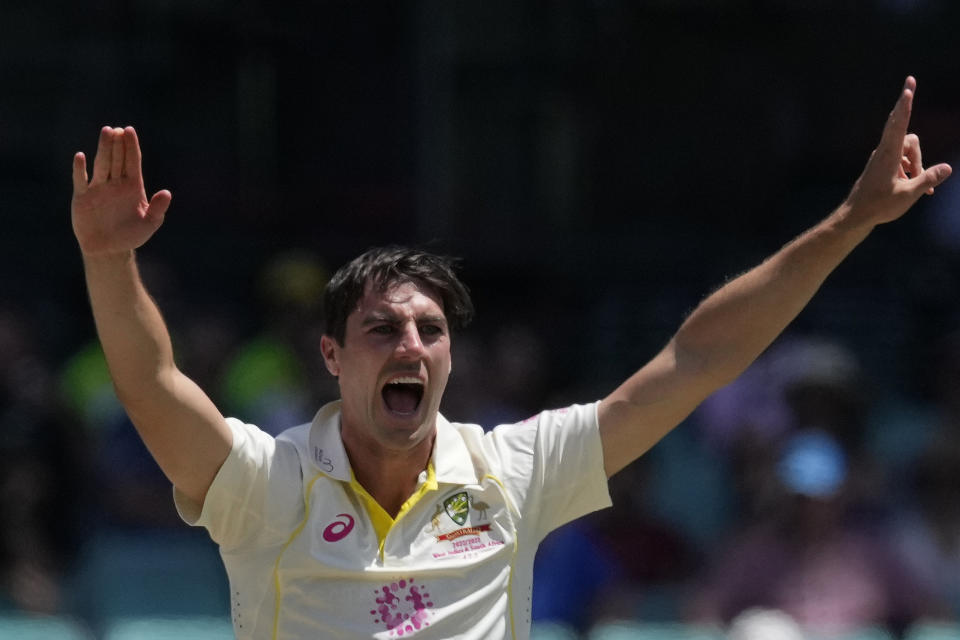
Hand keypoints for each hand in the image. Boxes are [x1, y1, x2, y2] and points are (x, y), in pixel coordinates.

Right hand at [72, 126, 170, 255]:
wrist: (109, 249)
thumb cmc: (131, 235)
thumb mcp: (149, 224)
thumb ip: (158, 208)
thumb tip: (167, 193)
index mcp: (132, 186)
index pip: (132, 161)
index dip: (131, 146)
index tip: (130, 130)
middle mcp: (115, 183)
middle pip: (117, 159)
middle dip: (118, 144)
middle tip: (117, 129)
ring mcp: (98, 188)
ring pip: (102, 164)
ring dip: (103, 149)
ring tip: (105, 132)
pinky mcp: (82, 196)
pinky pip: (81, 180)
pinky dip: (80, 169)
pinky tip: (80, 157)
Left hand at [842, 76, 951, 227]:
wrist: (856, 216)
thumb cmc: (879, 206)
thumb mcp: (908, 194)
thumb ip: (928, 179)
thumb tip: (948, 168)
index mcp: (888, 154)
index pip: (899, 124)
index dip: (906, 104)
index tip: (908, 88)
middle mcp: (884, 151)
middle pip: (908, 134)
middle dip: (910, 124)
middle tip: (910, 94)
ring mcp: (882, 157)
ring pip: (908, 150)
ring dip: (916, 163)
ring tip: (916, 184)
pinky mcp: (882, 165)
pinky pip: (902, 159)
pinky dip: (910, 169)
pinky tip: (913, 185)